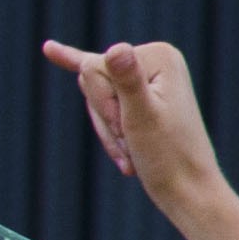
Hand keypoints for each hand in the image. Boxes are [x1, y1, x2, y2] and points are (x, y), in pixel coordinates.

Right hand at [39, 39, 236, 223]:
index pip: (94, 68)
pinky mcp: (140, 93)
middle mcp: (155, 59)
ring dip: (109, 132)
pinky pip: (99, 80)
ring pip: (95, 99)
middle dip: (105, 117)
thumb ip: (129, 82)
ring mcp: (147, 77)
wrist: (187, 190)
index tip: (131, 128)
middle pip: (92, 80)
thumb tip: (117, 49)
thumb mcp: (142, 118)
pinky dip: (74, 65)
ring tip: (135, 150)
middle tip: (135, 140)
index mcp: (159, 56)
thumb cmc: (168, 157)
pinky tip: (50, 51)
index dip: (104, 105)